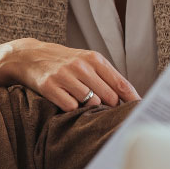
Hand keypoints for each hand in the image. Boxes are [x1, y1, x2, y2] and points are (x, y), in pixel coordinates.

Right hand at [0, 38, 139, 110]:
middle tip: (105, 111)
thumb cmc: (64, 63)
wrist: (30, 56)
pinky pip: (70, 107)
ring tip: (82, 104)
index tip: (139, 112)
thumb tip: (131, 99)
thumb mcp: (87, 62)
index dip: (132, 100)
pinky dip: (71, 109)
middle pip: (108, 97)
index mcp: (94, 59)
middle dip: (110, 107)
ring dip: (89, 109)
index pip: (120, 84)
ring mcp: (65, 76)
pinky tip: (67, 102)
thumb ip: (107, 77)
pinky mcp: (49, 86)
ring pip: (90, 103)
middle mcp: (81, 66)